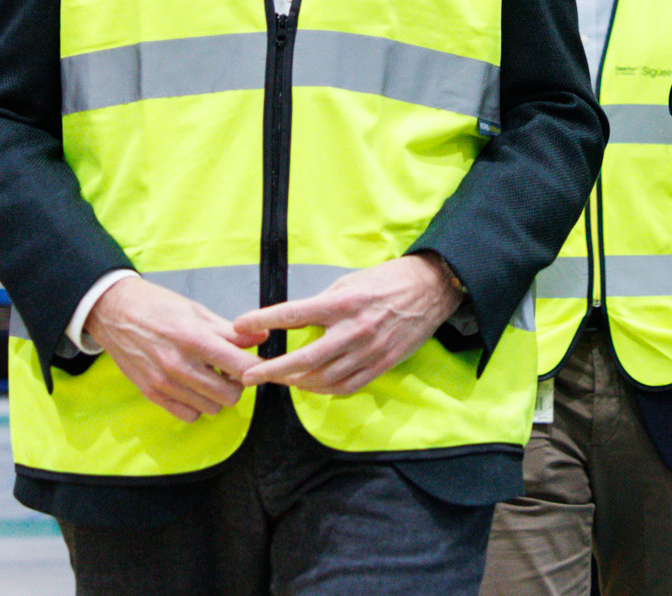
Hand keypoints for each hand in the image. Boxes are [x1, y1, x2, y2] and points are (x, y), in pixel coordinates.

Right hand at [79, 276, 261, 422]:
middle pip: (229, 395)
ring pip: (211, 408)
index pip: (241, 366)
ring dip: (217, 395)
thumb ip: (231, 330)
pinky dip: (197, 405)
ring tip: (210, 375)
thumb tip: (261, 338)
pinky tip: (193, 387)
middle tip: (231, 370)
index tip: (259, 365)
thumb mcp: (197, 312)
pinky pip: (188, 415)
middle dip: (237, 384)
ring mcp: (164, 383)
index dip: (257, 368)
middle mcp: (179, 365)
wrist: (115, 313)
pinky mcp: (152, 395)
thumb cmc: (158, 307)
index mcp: (194, 339)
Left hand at [235, 254, 463, 395]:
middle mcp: (355, 329)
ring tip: (278, 380)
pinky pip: (347, 386)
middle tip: (249, 375)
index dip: (264, 320)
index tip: (240, 325)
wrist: (431, 289)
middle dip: (272, 371)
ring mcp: (369, 351)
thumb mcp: (350, 282)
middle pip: (304, 359)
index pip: (294, 314)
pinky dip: (324, 390)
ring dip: (295, 383)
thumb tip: (297, 320)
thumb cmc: (387, 280)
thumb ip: (324, 303)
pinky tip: (310, 385)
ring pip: (323, 379)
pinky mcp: (382, 365)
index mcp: (344, 302)